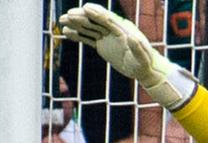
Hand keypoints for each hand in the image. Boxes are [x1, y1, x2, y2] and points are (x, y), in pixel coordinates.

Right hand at [58, 3, 196, 109]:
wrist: (144, 69)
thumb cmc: (145, 64)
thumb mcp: (143, 58)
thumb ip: (138, 48)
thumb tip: (132, 38)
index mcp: (122, 30)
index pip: (107, 19)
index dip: (96, 13)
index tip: (85, 8)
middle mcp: (113, 31)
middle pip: (95, 21)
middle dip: (81, 17)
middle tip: (67, 15)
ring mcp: (106, 37)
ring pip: (89, 28)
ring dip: (76, 24)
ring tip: (62, 21)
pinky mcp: (102, 45)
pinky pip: (88, 38)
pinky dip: (78, 36)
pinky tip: (67, 33)